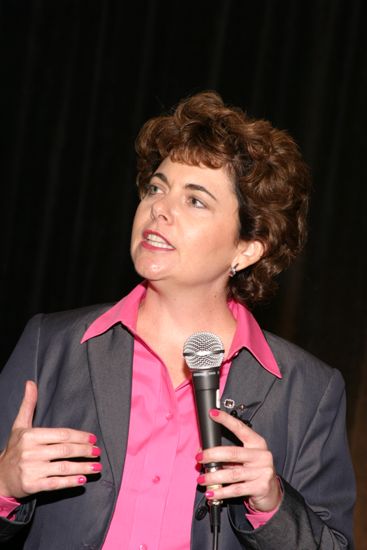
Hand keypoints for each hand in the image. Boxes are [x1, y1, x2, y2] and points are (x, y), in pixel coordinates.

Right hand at [0, 381, 101, 498]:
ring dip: (83, 468)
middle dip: (84, 451)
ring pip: (64, 467)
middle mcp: (31, 452)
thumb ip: (28, 404)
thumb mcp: (19, 425)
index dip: (79, 436)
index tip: (93, 439)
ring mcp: (32, 470)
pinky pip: (56, 483)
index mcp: (30, 436)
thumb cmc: (15, 448)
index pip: (61, 434)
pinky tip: (82, 480)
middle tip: (98, 452)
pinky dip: (71, 482)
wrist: (0, 476)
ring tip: (97, 467)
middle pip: (65, 450)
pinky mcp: (32, 485)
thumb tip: (31, 382)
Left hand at [196, 409, 281, 511]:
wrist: (271, 493)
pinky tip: (211, 492)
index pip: (240, 428)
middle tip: (199, 457)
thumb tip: (203, 452)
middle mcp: (261, 455)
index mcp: (257, 443)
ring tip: (202, 479)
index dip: (226, 420)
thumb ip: (227, 455)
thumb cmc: (254, 471)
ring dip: (213, 476)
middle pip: (232, 453)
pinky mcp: (261, 487)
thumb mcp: (243, 459)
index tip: (213, 414)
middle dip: (212, 455)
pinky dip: (221, 491)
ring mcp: (263, 472)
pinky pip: (236, 489)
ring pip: (232, 474)